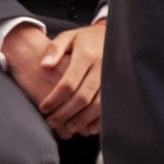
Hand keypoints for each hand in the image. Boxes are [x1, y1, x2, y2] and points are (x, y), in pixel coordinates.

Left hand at [6, 21, 104, 136]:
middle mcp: (102, 67)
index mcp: (86, 54)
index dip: (54, 99)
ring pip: (97, 105)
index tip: (43, 108)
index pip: (68, 83)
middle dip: (65, 113)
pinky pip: (111, 108)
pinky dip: (99, 121)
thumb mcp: (68, 37)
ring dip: (81, 120)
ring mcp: (113, 78)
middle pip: (82, 97)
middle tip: (51, 122)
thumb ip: (54, 50)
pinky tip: (87, 128)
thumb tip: (44, 66)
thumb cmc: (85, 39)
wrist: (114, 35)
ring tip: (67, 127)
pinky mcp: (121, 86)